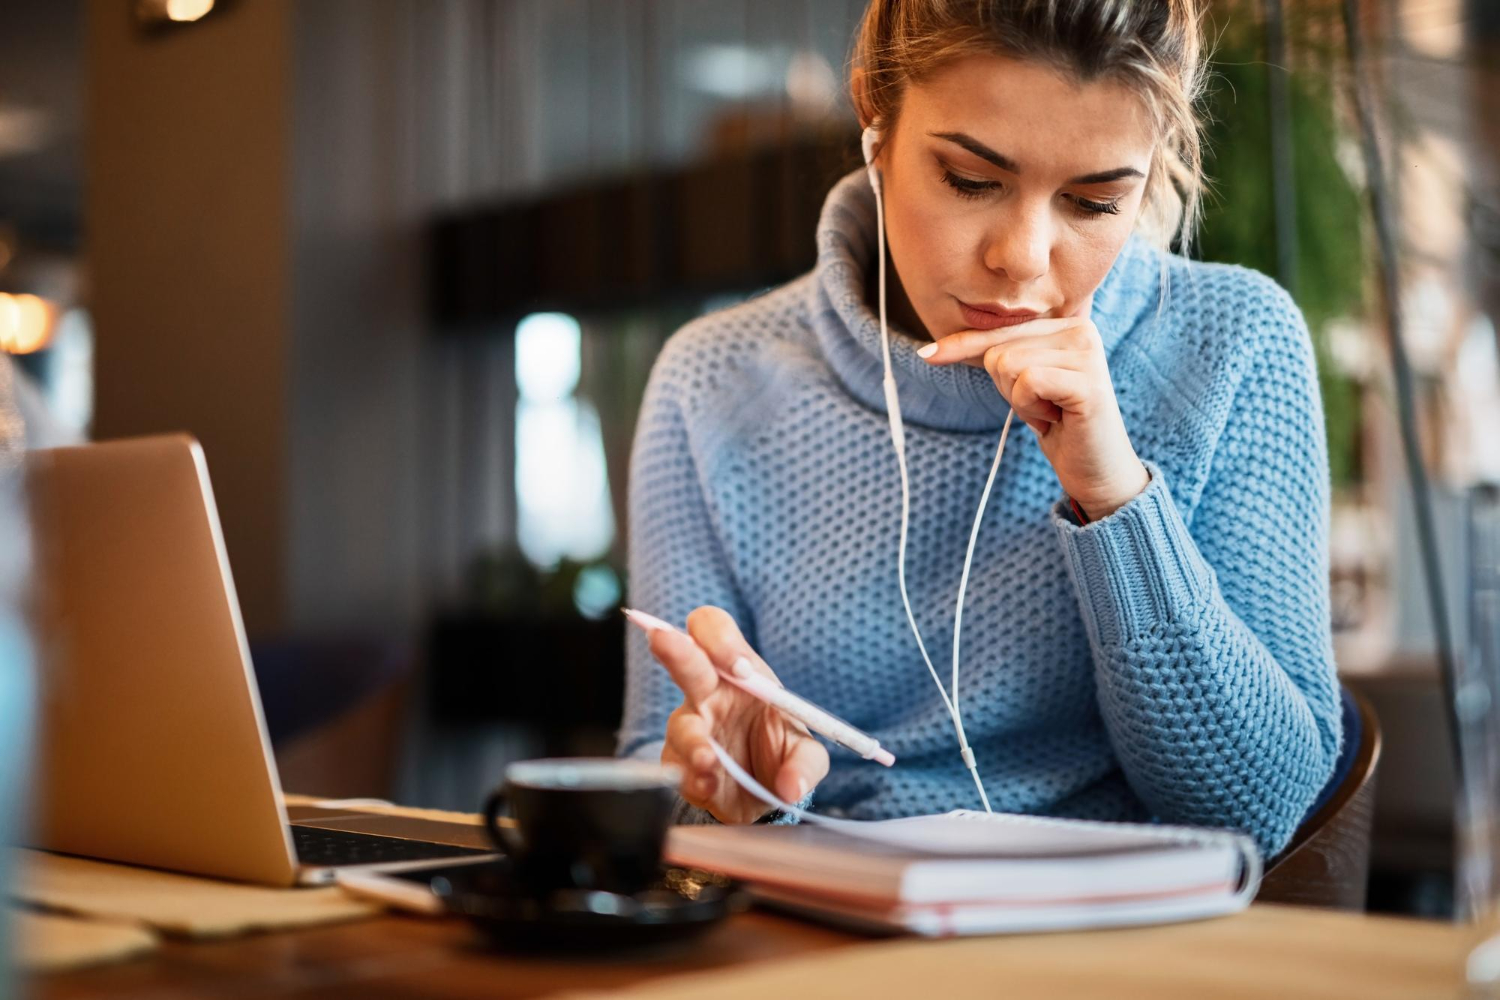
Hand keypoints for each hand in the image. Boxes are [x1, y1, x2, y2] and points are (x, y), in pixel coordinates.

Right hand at [649, 606, 829, 823]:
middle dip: (673, 649)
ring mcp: (690, 726)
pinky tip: (708, 785)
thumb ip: (805, 765)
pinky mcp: (679, 762)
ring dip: (694, 740)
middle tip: (662, 640)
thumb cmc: (780, 756)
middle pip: (682, 658)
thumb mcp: (806, 756)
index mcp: (738, 672)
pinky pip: (676, 766)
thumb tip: (793, 787)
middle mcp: (707, 692)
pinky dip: (691, 777)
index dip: (720, 640)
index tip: (739, 668)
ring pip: (681, 724)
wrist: (765, 798)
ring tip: (709, 759)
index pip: (715, 631)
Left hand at [918, 316, 1148, 519]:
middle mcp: (1082, 329)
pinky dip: (1029, 409)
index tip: (926, 354)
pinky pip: (1026, 384)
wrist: (1097, 470)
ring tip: (1050, 412)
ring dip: (1019, 401)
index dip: (963, 346)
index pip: (1000, 330)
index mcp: (1067, 324)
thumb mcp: (1020, 383)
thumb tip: (931, 349)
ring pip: (1007, 365)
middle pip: (999, 348)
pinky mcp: (1087, 382)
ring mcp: (1088, 353)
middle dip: (1006, 388)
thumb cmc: (1058, 424)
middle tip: (1042, 406)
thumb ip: (994, 355)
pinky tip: (1055, 419)